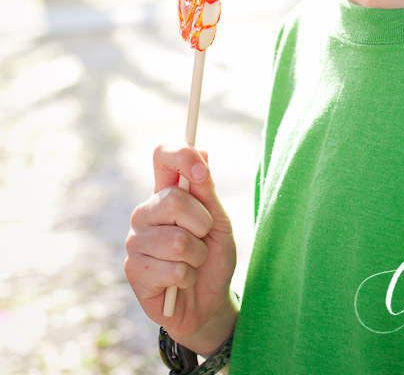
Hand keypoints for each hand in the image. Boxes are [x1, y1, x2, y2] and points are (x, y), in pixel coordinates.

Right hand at [125, 144, 237, 355]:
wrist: (208, 304)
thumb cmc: (213, 258)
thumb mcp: (218, 223)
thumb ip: (207, 192)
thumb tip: (205, 151)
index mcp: (166, 193)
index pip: (162, 156)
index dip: (181, 155)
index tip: (201, 172)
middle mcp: (146, 212)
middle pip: (173, 199)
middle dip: (201, 223)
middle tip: (203, 237)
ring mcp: (136, 240)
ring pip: (177, 240)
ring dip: (197, 256)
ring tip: (192, 263)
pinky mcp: (133, 270)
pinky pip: (172, 269)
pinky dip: (187, 277)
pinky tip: (180, 281)